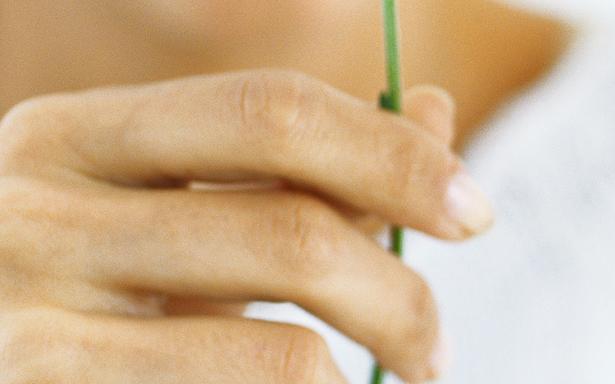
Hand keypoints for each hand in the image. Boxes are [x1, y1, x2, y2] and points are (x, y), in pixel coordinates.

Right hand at [0, 70, 492, 382]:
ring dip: (372, 369)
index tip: (473, 210)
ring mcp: (32, 326)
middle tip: (436, 345)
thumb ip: (309, 165)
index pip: (270, 111)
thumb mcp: (193, 211)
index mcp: (77, 134)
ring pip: (282, 353)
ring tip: (394, 378)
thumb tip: (432, 110)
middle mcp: (36, 215)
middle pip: (292, 236)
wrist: (8, 363)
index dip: (393, 156)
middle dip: (401, 295)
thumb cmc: (111, 288)